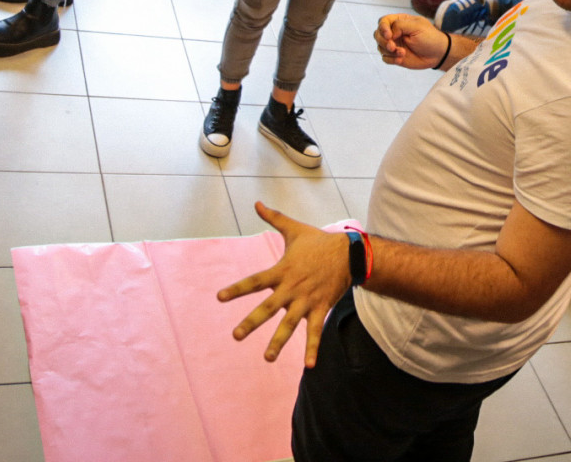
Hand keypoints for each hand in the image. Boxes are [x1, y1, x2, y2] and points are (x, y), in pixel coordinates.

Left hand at [217, 203, 349, 365]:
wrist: (349, 253)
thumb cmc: (319, 242)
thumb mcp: (295, 229)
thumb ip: (274, 218)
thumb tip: (256, 203)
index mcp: (282, 271)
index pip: (255, 281)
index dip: (237, 289)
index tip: (220, 297)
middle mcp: (291, 288)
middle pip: (268, 308)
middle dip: (252, 322)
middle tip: (236, 336)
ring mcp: (306, 301)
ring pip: (290, 325)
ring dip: (278, 342)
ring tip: (267, 358)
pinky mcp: (321, 308)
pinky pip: (316, 331)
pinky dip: (312, 348)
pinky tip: (308, 366)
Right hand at [374, 13, 448, 68]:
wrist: (438, 53)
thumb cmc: (430, 37)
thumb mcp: (417, 26)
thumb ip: (400, 26)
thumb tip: (389, 34)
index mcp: (399, 22)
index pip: (383, 21)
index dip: (382, 27)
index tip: (389, 35)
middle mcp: (394, 33)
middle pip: (377, 34)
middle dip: (383, 41)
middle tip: (392, 46)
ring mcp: (394, 45)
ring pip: (380, 47)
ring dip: (388, 51)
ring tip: (402, 53)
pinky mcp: (395, 56)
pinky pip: (385, 58)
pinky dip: (391, 59)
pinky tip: (401, 59)